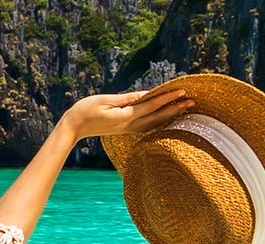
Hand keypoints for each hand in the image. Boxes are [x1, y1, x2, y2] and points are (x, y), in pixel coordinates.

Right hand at [58, 88, 193, 138]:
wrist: (73, 128)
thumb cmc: (85, 110)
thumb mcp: (104, 100)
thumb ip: (126, 99)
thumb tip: (144, 94)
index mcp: (125, 116)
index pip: (151, 105)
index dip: (167, 98)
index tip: (181, 91)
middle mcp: (129, 125)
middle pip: (157, 116)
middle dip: (175, 108)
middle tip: (192, 101)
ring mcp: (128, 130)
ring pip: (154, 123)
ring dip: (170, 116)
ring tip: (184, 109)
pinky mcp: (125, 130)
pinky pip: (147, 126)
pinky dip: (159, 122)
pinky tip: (166, 118)